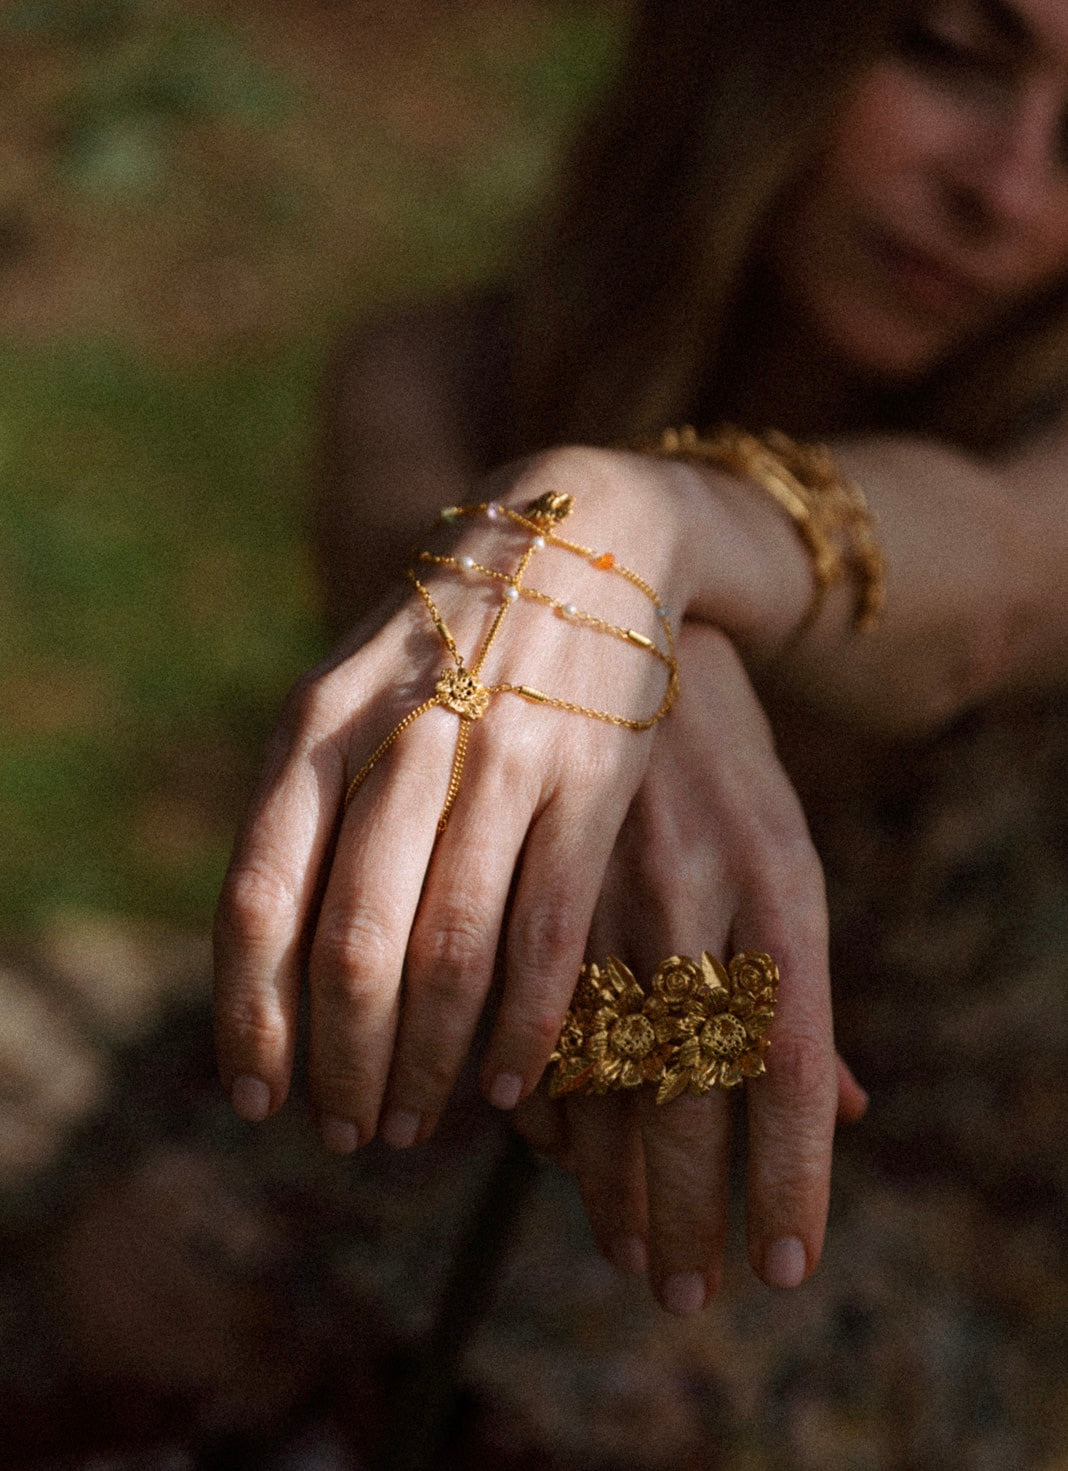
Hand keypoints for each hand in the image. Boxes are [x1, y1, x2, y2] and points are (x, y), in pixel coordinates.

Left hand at [213, 448, 701, 1150]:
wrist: (571, 545)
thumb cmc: (440, 651)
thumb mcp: (344, 704)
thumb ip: (305, 820)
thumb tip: (269, 978)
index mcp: (315, 727)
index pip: (257, 897)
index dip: (249, 1013)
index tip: (255, 1098)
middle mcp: (399, 743)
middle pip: (350, 945)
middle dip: (343, 1063)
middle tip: (349, 1132)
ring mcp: (500, 758)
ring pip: (449, 951)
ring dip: (427, 1062)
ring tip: (418, 1122)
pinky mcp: (589, 778)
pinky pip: (548, 931)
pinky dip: (523, 1025)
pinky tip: (509, 1084)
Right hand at [513, 622, 866, 1312]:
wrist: (605, 607)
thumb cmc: (712, 761)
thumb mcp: (777, 854)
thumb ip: (799, 989)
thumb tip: (849, 1111)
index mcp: (778, 883)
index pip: (790, 1061)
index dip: (788, 1172)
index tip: (779, 1265)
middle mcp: (694, 888)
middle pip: (695, 1087)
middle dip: (690, 1205)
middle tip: (685, 1292)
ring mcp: (599, 880)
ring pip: (595, 1059)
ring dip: (605, 1177)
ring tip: (624, 1257)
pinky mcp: (517, 872)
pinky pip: (522, 1006)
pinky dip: (533, 1094)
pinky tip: (545, 1158)